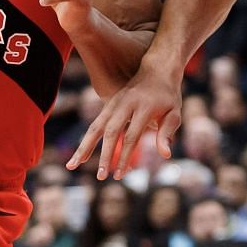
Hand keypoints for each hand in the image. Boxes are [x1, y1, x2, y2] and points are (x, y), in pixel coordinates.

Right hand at [68, 63, 182, 178]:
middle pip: (110, 132)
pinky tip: (80, 156)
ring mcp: (114, 103)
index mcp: (143, 107)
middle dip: (104, 155)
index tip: (120, 175)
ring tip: (72, 166)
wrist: (157, 69)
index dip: (125, 156)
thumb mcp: (174, 113)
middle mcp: (125, 104)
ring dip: (84, 147)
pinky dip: (86, 140)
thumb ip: (167, 133)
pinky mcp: (108, 104)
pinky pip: (95, 124)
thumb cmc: (168, 96)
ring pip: (96, 127)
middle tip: (101, 176)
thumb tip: (164, 155)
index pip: (131, 136)